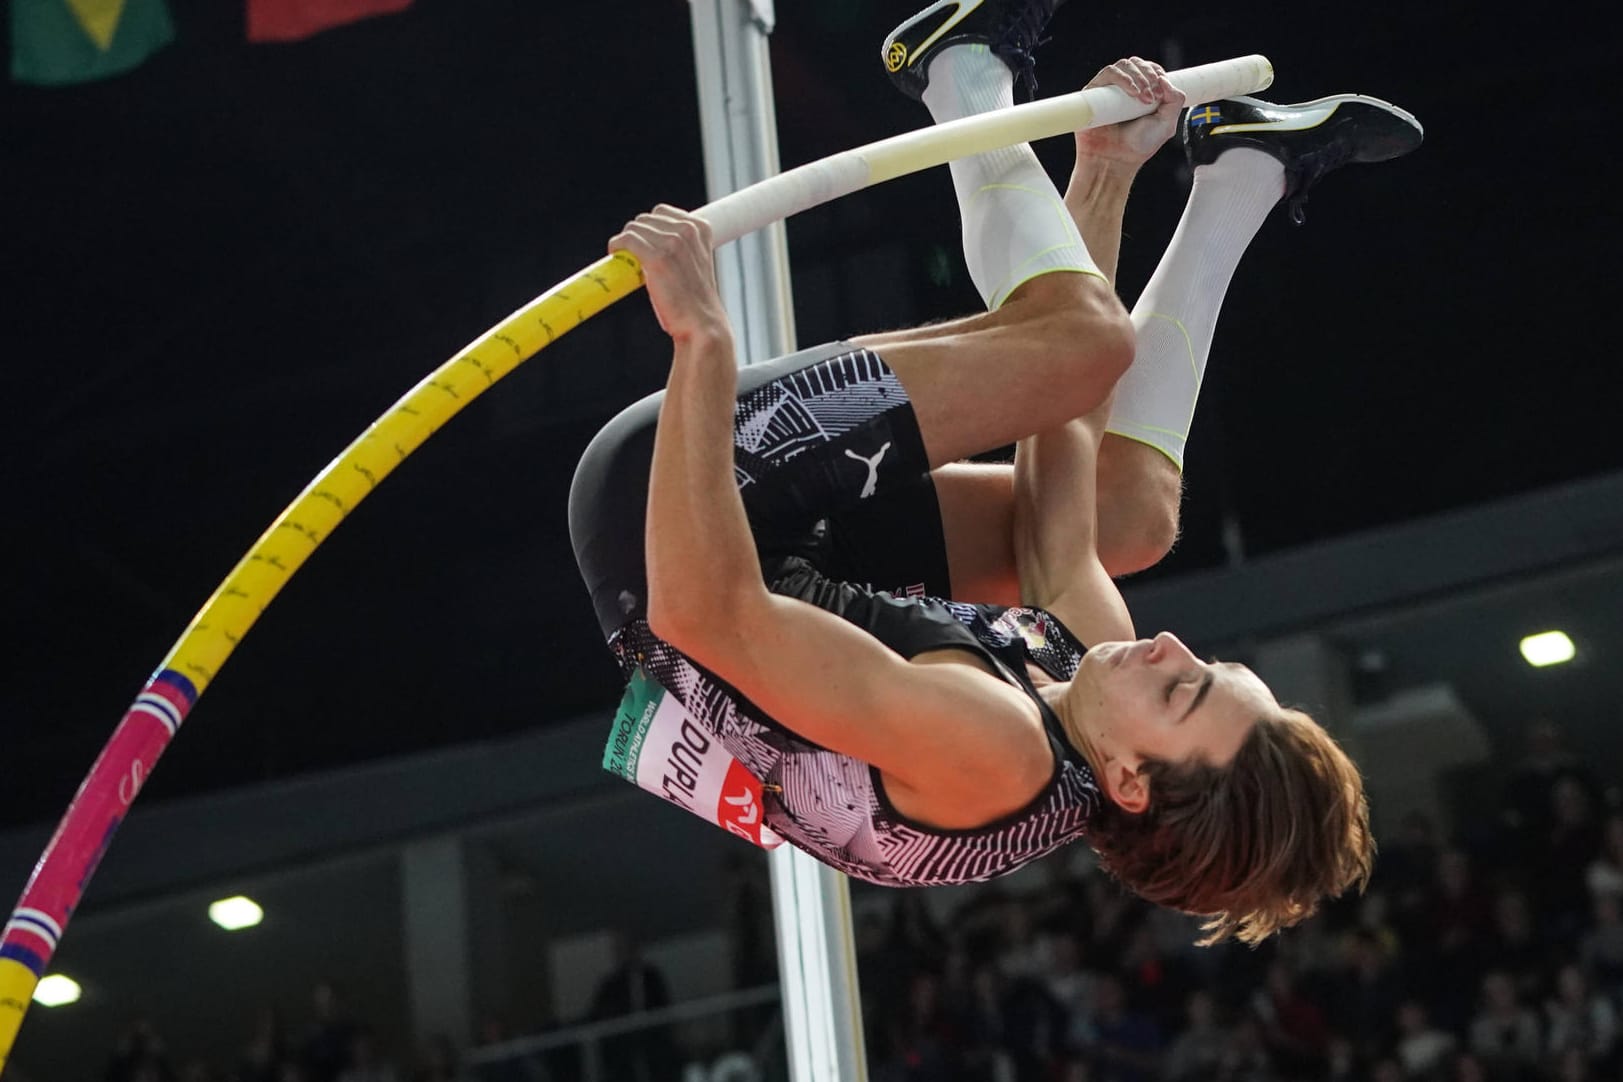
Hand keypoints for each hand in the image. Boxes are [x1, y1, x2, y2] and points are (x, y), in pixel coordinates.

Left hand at [608, 205, 730, 341]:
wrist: (701, 324)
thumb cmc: (695, 300)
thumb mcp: (696, 262)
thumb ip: (681, 246)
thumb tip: (651, 240)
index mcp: (700, 229)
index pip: (662, 212)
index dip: (649, 229)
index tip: (645, 244)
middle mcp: (687, 231)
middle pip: (645, 219)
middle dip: (637, 236)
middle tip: (635, 257)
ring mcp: (672, 243)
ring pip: (633, 228)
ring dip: (626, 243)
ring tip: (629, 262)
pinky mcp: (657, 258)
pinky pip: (626, 240)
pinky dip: (617, 246)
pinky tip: (616, 255)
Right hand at [1074, 57, 1184, 170]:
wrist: (1114, 162)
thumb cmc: (1138, 146)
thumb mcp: (1166, 124)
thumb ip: (1175, 101)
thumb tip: (1165, 79)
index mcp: (1141, 92)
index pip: (1149, 69)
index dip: (1157, 73)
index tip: (1161, 91)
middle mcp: (1123, 88)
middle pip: (1136, 64)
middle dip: (1148, 75)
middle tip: (1152, 96)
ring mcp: (1107, 90)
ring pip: (1122, 66)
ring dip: (1136, 76)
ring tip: (1142, 97)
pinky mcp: (1092, 94)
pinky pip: (1106, 75)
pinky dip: (1121, 78)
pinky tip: (1131, 92)